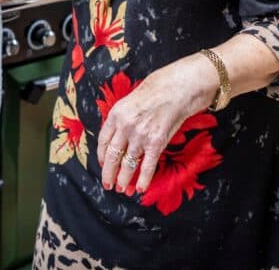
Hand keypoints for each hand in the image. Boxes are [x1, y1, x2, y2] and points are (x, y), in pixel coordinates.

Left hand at [96, 56, 215, 193]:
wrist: (176, 89)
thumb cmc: (155, 90)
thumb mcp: (130, 100)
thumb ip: (121, 119)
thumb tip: (117, 136)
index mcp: (115, 115)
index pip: (103, 140)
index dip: (102, 155)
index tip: (103, 163)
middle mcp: (125, 127)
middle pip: (112, 155)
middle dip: (108, 172)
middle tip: (107, 183)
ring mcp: (140, 136)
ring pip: (127, 164)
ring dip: (123, 179)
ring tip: (121, 189)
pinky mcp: (156, 143)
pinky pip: (147, 166)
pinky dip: (143, 180)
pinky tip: (140, 189)